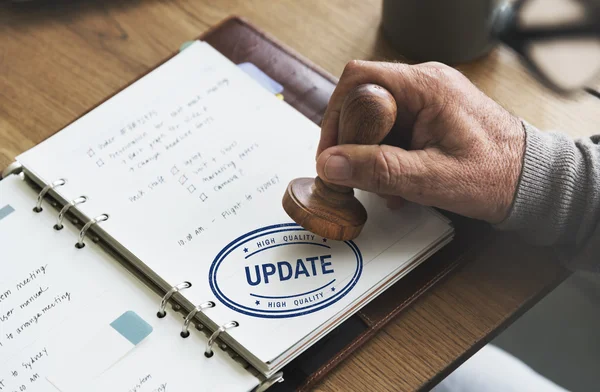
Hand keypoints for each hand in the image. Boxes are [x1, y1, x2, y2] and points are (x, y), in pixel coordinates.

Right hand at [315, 60, 525, 223]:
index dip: (336, 116)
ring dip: (371, 155)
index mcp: (427, 87)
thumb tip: (330, 164)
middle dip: (354, 143)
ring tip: (387, 187)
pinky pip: (393, 129)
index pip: (359, 81)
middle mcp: (425, 84)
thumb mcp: (431, 178)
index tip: (331, 154)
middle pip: (363, 101)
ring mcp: (427, 99)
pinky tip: (398, 182)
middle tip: (357, 176)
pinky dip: (386, 157)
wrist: (531, 181)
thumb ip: (378, 170)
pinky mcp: (429, 115)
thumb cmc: (496, 176)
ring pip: (375, 120)